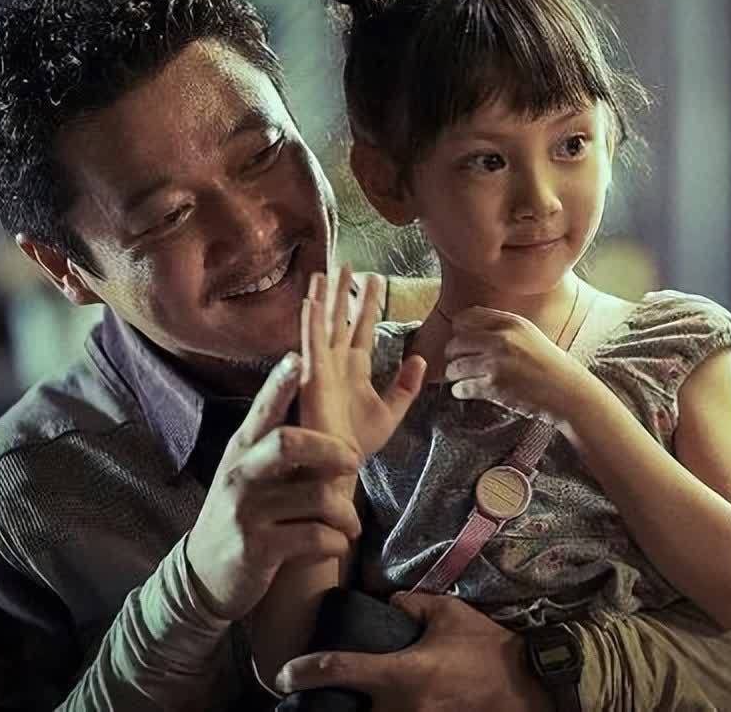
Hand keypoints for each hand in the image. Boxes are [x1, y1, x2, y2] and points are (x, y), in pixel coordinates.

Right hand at [184, 354, 364, 620]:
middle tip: (355, 462)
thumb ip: (277, 441)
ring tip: (349, 522)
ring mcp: (246, 511)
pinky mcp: (257, 548)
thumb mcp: (250, 471)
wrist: (205, 575)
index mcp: (243, 448)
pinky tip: (334, 543)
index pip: (262, 408)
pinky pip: (315, 537)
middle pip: (289, 443)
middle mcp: (241, 473)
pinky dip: (336, 542)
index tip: (298, 355)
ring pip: (316, 497)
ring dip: (345, 513)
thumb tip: (313, 399)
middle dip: (332, 449)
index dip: (280, 383)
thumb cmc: (244, 512)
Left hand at [274, 592, 553, 711]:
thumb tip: (388, 603)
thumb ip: (411, 605)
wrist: (527, 686)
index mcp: (402, 673)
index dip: (304, 672)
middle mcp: (401, 707)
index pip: (339, 671)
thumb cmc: (486, 648)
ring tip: (341, 701)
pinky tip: (380, 704)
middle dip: (327, 707)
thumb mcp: (448, 613)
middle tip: (310, 695)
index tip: (283, 675)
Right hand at [299, 265, 425, 456]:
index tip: (374, 278)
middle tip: (346, 263)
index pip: (363, 328)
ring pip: (323, 325)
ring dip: (323, 299)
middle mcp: (336, 364)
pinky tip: (311, 302)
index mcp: (355, 369)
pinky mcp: (312, 378)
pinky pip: (311, 345)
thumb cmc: (358, 443)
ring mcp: (322, 369)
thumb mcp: (392, 412)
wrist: (339, 467)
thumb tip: (419, 357)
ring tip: (324, 272)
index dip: (369, 303)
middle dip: (343, 292)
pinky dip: (310, 323)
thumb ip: (405, 386)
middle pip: (341, 319)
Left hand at [444, 306, 591, 423]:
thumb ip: (503, 329)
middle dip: (453, 354)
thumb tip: (469, 329)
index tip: (462, 339)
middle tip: (458, 363)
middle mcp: (501, 338)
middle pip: (456, 341)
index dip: (459, 329)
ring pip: (455, 366)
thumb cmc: (550, 365)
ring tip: (463, 378)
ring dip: (455, 374)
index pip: (467, 317)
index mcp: (511, 323)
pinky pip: (461, 387)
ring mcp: (496, 362)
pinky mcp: (494, 386)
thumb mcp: (529, 335)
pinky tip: (467, 391)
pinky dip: (460, 391)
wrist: (568, 392)